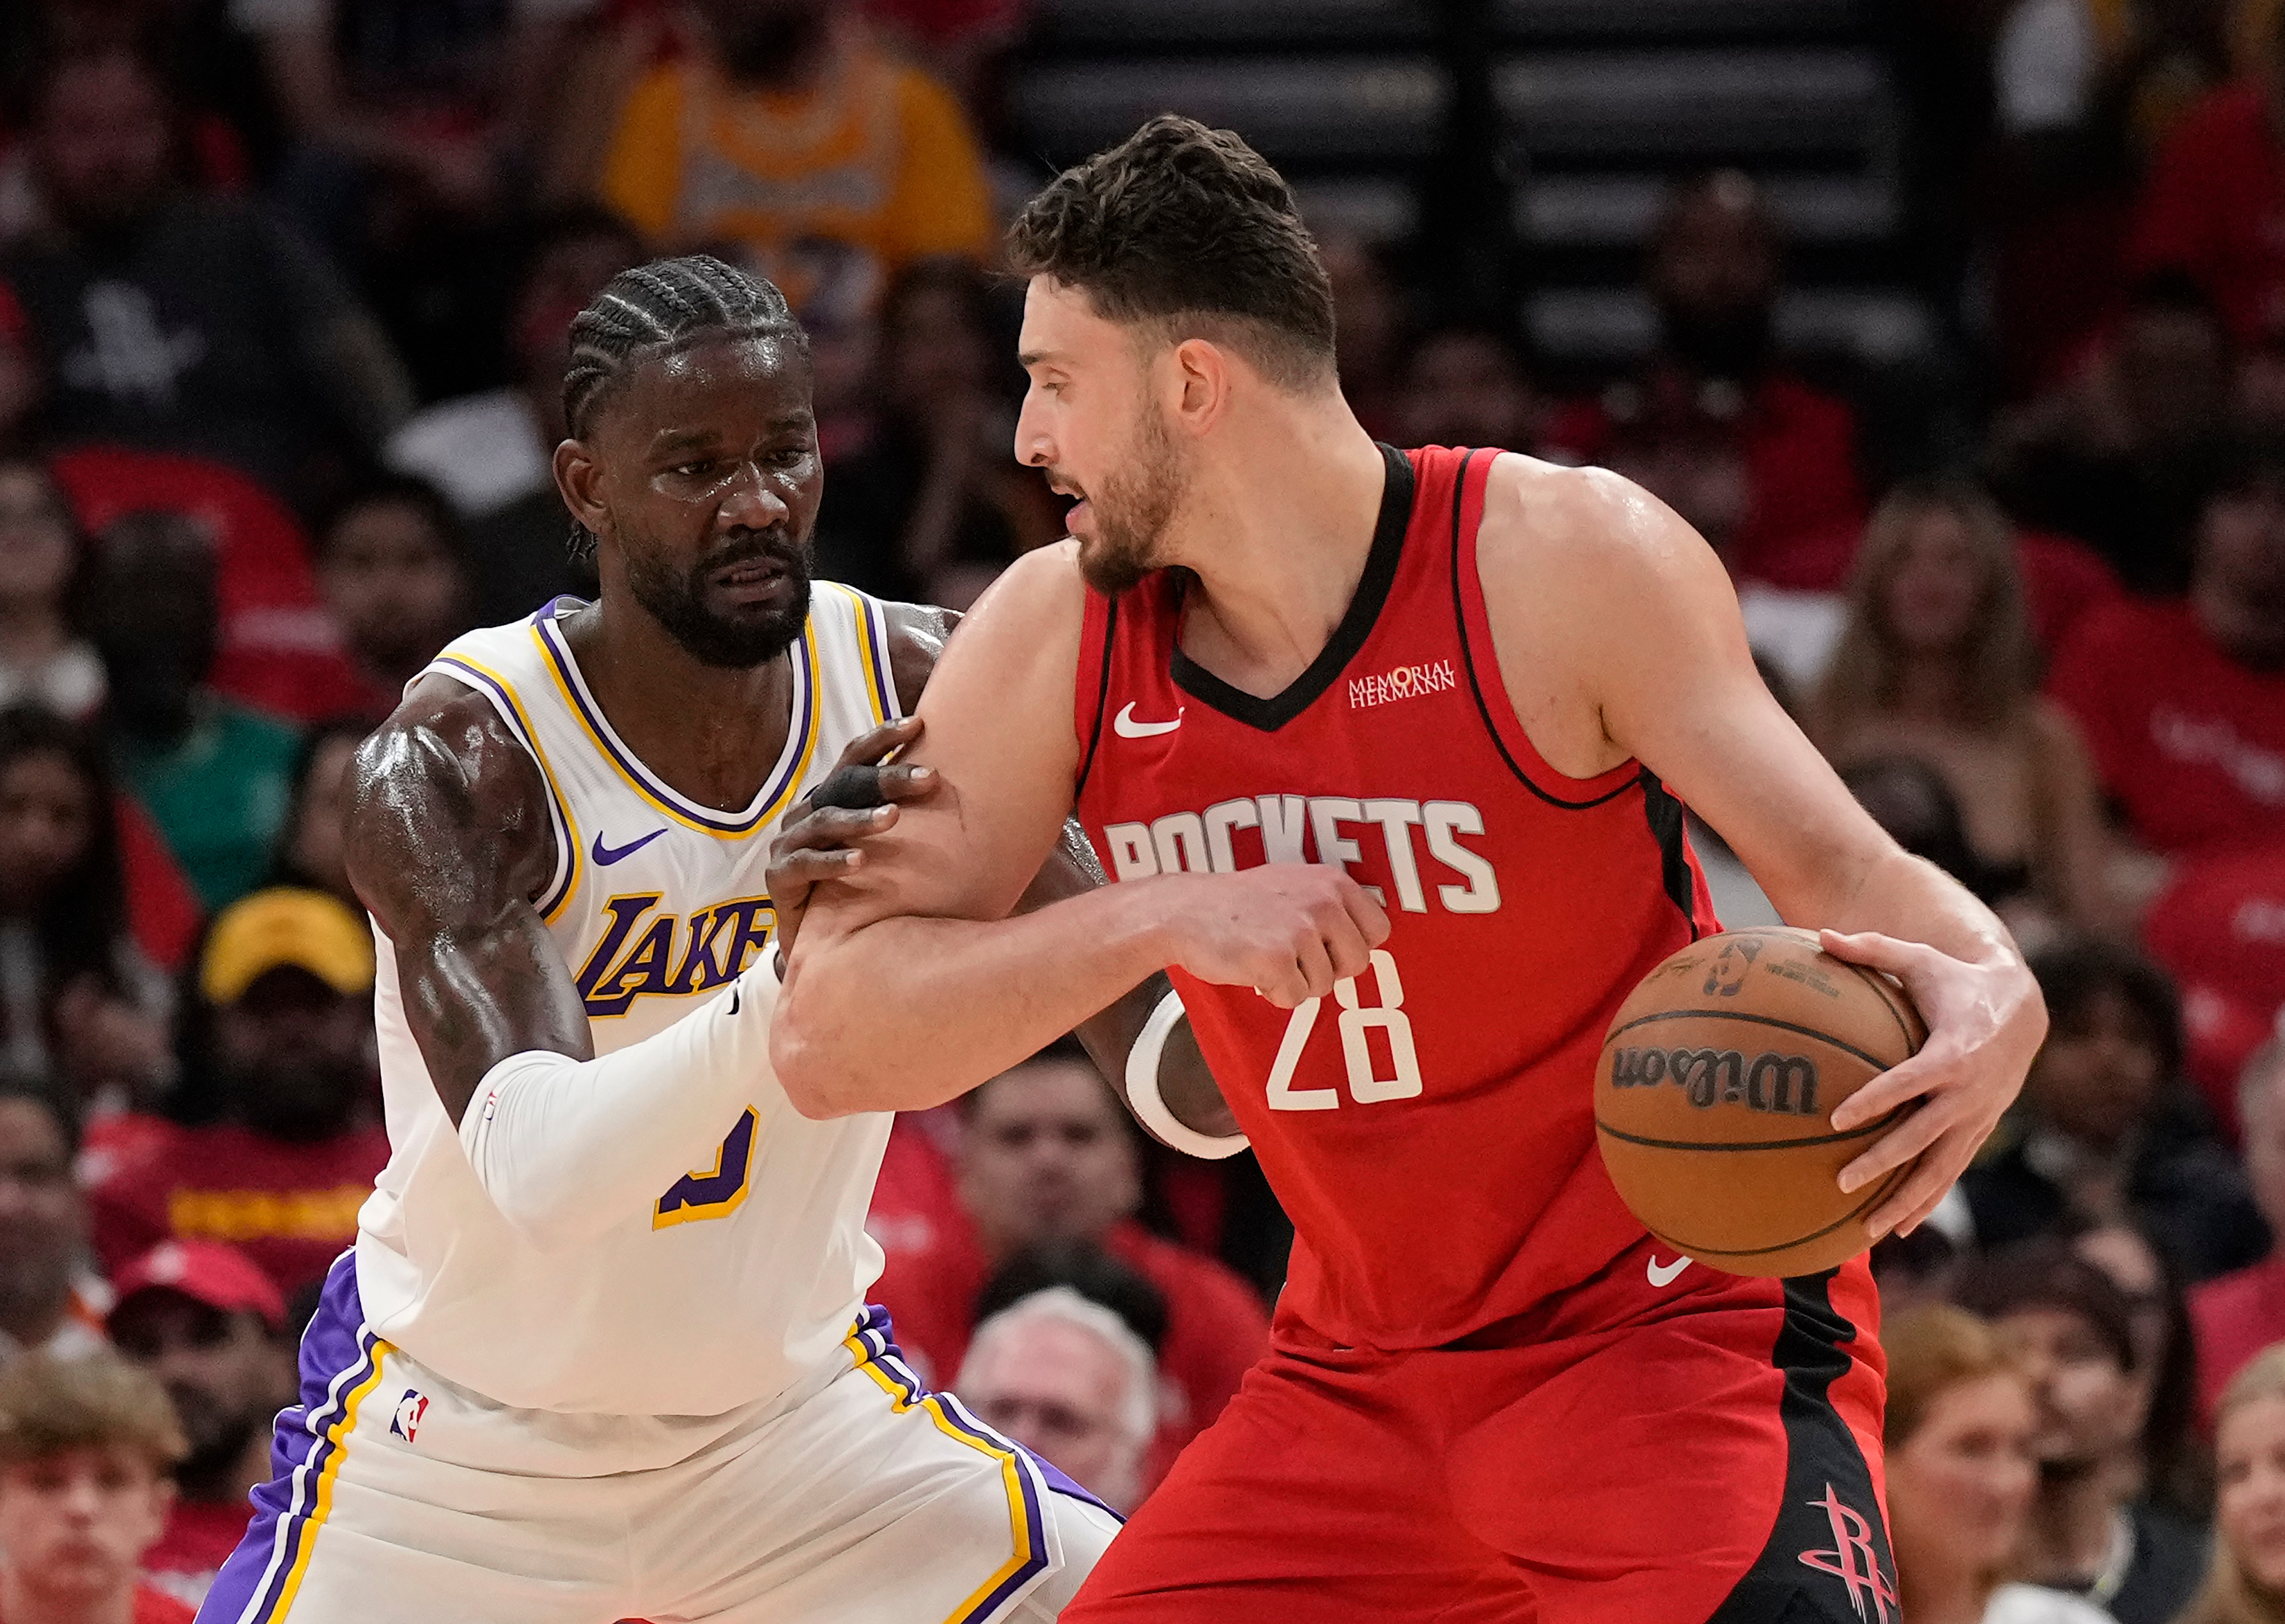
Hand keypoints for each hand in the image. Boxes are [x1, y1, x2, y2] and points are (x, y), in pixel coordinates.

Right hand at [768, 717, 938, 955]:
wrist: (818, 942)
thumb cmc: (859, 887)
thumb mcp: (882, 847)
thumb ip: (905, 817)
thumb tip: (958, 787)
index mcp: (831, 797)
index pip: (855, 757)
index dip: (883, 737)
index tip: (919, 724)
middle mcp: (808, 811)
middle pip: (846, 783)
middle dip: (888, 777)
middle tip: (930, 778)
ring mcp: (790, 842)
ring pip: (826, 820)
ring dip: (862, 818)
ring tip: (895, 818)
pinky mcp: (779, 876)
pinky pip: (806, 864)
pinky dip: (833, 862)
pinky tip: (861, 862)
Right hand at [1154, 866, 1390, 1009]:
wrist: (1183, 910)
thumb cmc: (1237, 902)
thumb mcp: (1292, 883)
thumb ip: (1330, 902)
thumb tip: (1370, 934)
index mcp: (1332, 882)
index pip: (1378, 930)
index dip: (1352, 946)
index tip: (1326, 946)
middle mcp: (1323, 903)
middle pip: (1357, 963)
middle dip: (1327, 970)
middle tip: (1293, 958)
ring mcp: (1301, 932)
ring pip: (1324, 986)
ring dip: (1296, 982)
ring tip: (1266, 957)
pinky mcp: (1277, 961)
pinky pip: (1295, 999)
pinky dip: (1274, 994)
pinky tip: (1253, 970)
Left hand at [1821, 929, 2046, 1240]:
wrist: (2022, 1010)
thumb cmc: (1956, 981)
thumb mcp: (1919, 960)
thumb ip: (1871, 950)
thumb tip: (1819, 934)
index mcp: (1952, 1052)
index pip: (1910, 1082)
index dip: (1876, 1100)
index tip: (1838, 1119)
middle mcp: (1968, 1093)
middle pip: (1922, 1137)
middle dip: (1883, 1162)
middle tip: (1840, 1181)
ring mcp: (1977, 1118)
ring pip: (1940, 1170)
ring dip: (1905, 1201)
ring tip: (1866, 1231)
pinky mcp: (1979, 1132)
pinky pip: (1949, 1173)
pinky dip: (1926, 1202)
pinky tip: (1897, 1230)